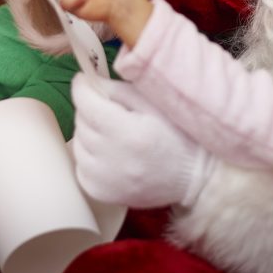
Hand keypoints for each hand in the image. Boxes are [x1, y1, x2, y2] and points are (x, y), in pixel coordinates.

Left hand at [71, 74, 213, 207]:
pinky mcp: (99, 192)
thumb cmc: (179, 136)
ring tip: (112, 133)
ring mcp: (103, 180)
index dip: (82, 86)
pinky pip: (81, 165)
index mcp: (128, 132)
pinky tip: (110, 154)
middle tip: (108, 107)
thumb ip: (120, 90)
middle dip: (89, 108)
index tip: (84, 80)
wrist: (195, 178)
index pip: (86, 103)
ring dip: (89, 132)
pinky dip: (90, 155)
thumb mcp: (155, 104)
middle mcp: (111, 159)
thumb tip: (91, 82)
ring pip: (78, 143)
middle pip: (80, 121)